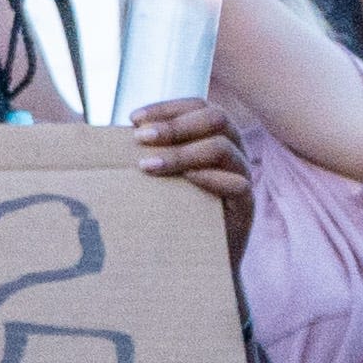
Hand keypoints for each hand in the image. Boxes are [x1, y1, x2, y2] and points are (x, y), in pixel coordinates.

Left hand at [132, 96, 255, 263]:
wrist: (201, 256)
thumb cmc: (178, 208)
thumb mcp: (164, 174)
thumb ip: (150, 151)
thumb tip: (114, 134)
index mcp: (215, 134)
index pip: (198, 106)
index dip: (167, 108)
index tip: (134, 120)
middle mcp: (234, 149)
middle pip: (216, 118)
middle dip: (174, 126)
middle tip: (141, 139)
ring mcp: (243, 175)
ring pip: (222, 148)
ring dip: (183, 153)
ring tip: (149, 165)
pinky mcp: (247, 206)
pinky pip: (237, 183)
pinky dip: (209, 178)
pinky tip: (186, 180)